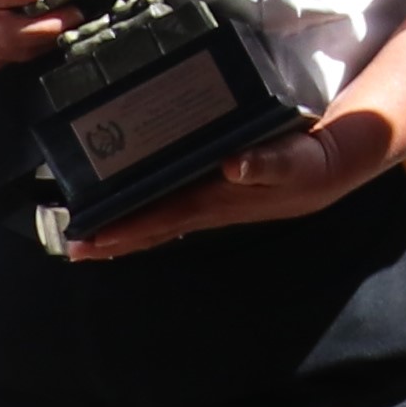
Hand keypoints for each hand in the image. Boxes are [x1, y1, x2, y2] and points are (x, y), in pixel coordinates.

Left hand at [62, 111, 387, 258]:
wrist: (333, 167)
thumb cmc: (309, 163)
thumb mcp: (296, 160)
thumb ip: (269, 161)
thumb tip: (233, 166)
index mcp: (218, 200)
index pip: (161, 217)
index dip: (124, 228)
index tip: (88, 238)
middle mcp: (208, 206)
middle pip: (152, 226)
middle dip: (112, 237)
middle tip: (72, 246)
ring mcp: (211, 203)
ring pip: (158, 220)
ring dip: (124, 228)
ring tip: (88, 235)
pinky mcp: (215, 192)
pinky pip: (171, 206)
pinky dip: (145, 210)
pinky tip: (129, 207)